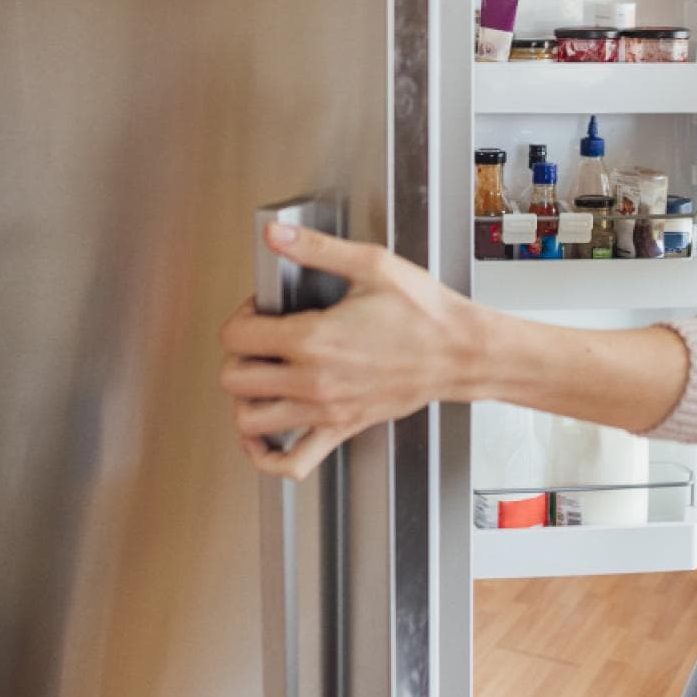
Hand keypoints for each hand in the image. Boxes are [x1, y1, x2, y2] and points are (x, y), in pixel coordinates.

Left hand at [219, 222, 481, 479]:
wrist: (462, 353)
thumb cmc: (426, 314)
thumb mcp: (372, 266)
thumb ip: (318, 249)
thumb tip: (278, 234)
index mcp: (313, 339)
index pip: (237, 336)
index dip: (241, 315)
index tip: (260, 309)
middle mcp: (313, 381)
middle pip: (234, 380)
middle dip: (237, 355)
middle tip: (258, 340)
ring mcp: (325, 411)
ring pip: (250, 422)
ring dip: (245, 400)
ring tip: (260, 380)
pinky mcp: (342, 428)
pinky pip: (292, 462)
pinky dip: (267, 457)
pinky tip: (265, 437)